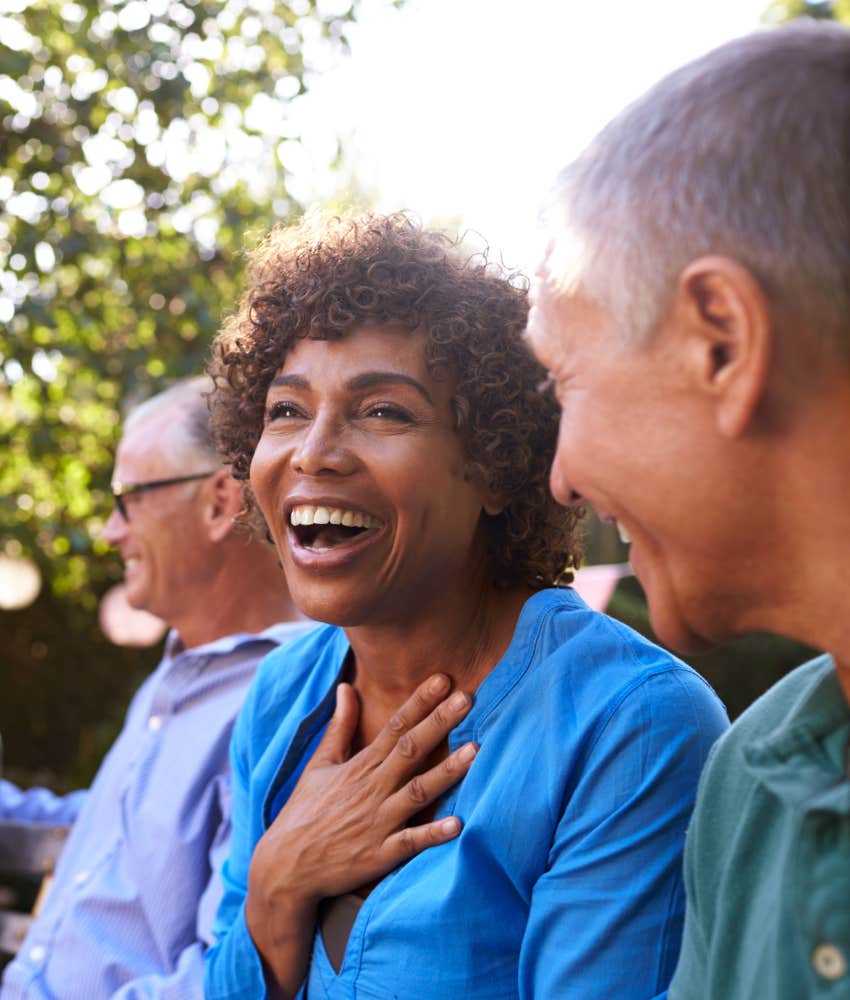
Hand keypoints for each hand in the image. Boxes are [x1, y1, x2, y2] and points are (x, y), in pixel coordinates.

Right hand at [245, 673, 476, 995]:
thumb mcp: (319, 764)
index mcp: (360, 766)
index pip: (395, 726)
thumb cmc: (304, 812)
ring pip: (419, 791)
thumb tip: (345, 686)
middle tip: (468, 697)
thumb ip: (340, 726)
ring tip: (475, 751)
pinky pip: (411, 842)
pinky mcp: (380, 854)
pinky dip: (433, 833)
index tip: (444, 679)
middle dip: (440, 722)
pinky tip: (458, 824)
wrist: (285, 868)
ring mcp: (378, 822)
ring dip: (447, 772)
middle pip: (411, 749)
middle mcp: (372, 789)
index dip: (420, 702)